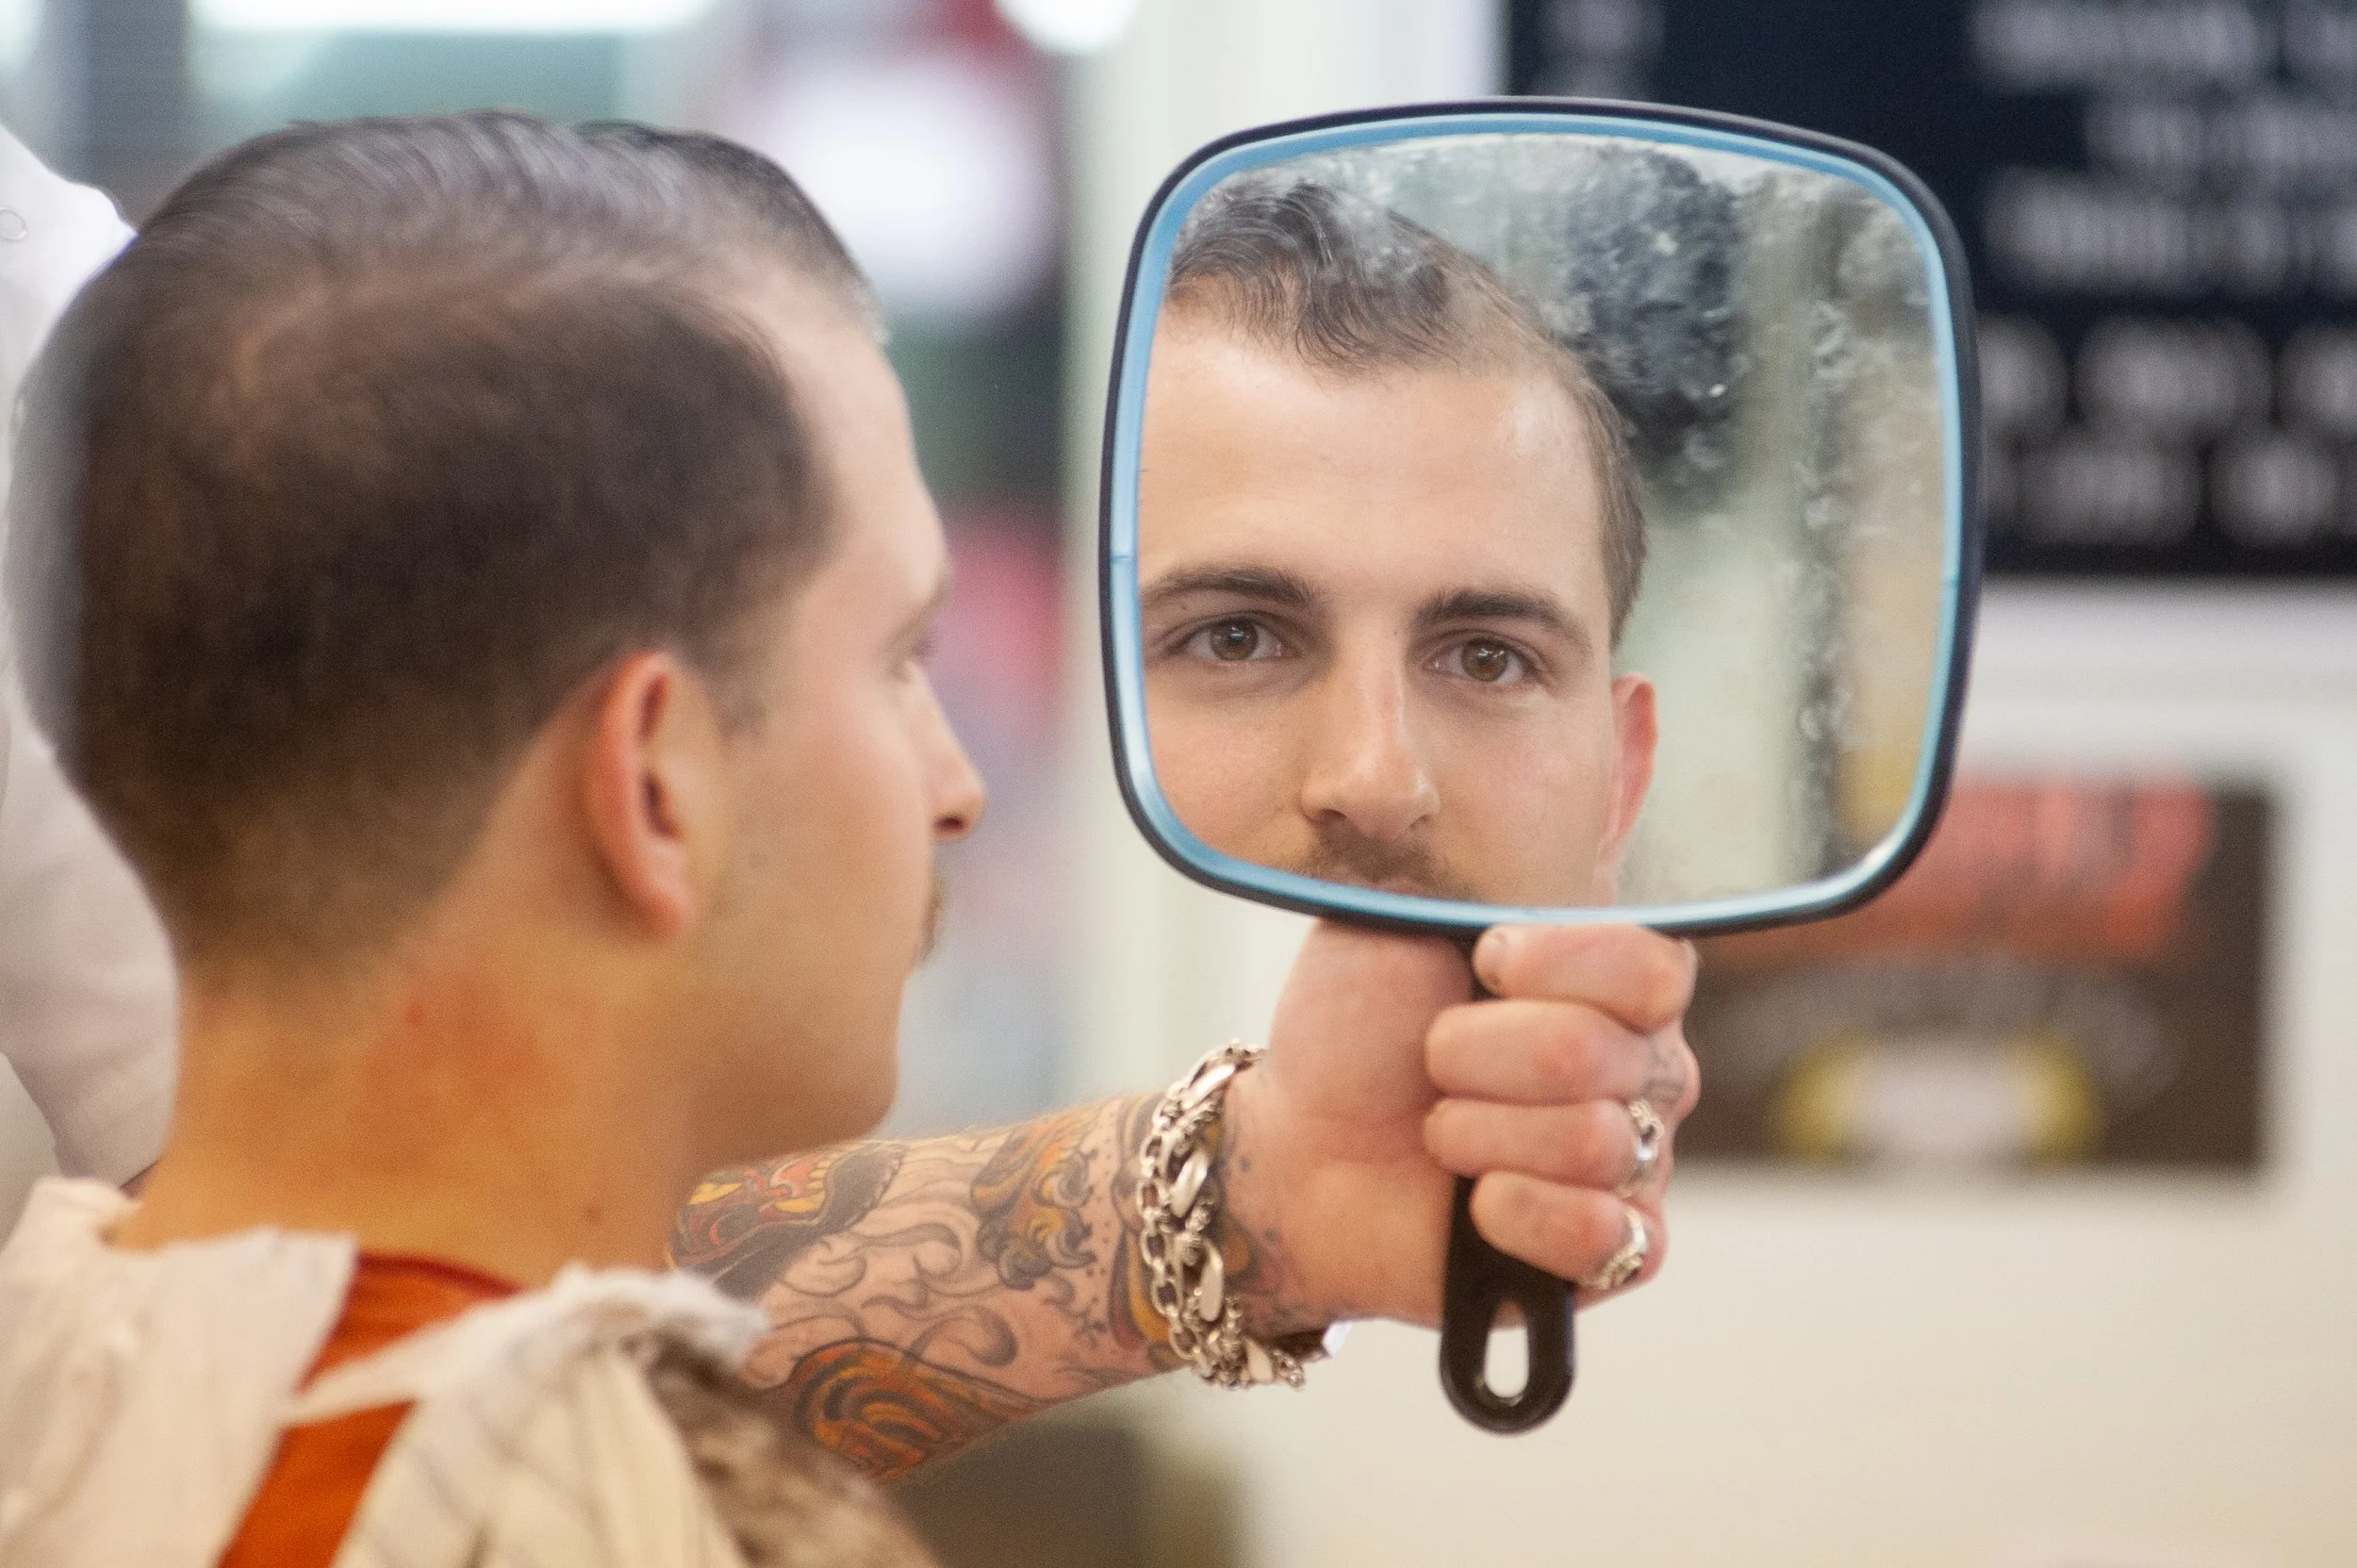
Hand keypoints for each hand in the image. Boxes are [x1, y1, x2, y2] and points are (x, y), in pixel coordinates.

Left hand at [1220, 920, 1697, 1329]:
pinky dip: (1521, 1214)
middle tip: (1430, 1064)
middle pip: (1602, 1053)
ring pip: (1593, 1143)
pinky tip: (1477, 1208)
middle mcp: (1643, 1070)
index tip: (1483, 963)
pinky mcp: (1614, 1254)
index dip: (1560, 965)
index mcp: (1610, 983)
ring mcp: (1637, 1164)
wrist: (1299, 1154)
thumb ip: (1481, 879)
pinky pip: (1605, 1235)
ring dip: (1478, 1136)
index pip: (1652, 967)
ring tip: (1437, 1135)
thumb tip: (1591, 793)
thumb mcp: (1397, 925)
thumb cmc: (1354, 1034)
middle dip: (1476, 1055)